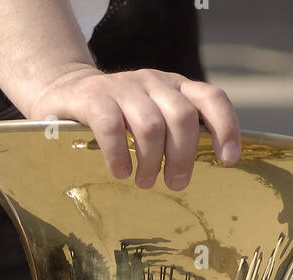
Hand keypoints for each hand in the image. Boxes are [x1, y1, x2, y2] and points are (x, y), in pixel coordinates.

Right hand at [25, 64, 240, 187]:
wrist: (64, 92)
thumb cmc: (116, 118)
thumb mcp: (151, 119)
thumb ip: (173, 135)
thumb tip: (193, 178)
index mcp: (175, 88)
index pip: (211, 98)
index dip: (225, 127)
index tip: (228, 160)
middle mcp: (154, 82)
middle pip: (183, 117)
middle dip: (183, 156)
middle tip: (175, 184)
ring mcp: (123, 88)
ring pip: (151, 125)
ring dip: (151, 161)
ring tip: (144, 182)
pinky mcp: (94, 98)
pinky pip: (112, 127)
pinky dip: (119, 155)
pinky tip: (120, 173)